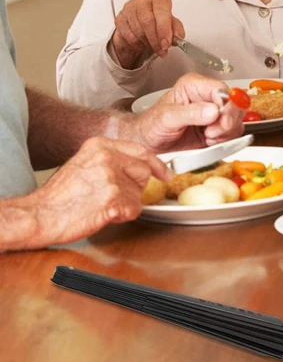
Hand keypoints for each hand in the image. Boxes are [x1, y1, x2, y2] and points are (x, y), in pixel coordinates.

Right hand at [21, 137, 168, 247]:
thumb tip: (135, 165)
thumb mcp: (83, 162)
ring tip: (102, 205)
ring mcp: (111, 178)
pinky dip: (122, 216)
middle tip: (116, 196)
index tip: (165, 173)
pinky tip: (104, 214)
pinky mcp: (113, 200)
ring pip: (139, 193)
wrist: (39, 215)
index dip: (156, 164)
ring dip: (126, 203)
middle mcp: (108, 158)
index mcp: (101, 145)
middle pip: (144, 171)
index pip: (141, 150)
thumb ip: (110, 159)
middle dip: (136, 187)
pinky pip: (134, 209)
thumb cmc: (59, 194)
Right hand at [110, 0, 184, 69]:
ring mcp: (129, 7)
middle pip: (147, 21)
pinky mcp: (120, 18)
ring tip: (154, 45)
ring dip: (147, 42)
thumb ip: (176, 29)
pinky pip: (128, 35)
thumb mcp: (172, 22)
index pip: (161, 10)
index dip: (164, 29)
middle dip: (156, 39)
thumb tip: (178, 37)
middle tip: (162, 49)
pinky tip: (143, 42)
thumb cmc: (159, 18)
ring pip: (137, 29)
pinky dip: (137, 43)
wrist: (142, 21)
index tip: (166, 43)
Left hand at [125, 73, 244, 152]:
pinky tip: (209, 142)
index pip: (222, 90)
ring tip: (208, 137)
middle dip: (227, 122)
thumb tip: (213, 110)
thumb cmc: (151, 126)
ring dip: (225, 133)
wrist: (147, 144)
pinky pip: (232, 133)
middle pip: (234, 104)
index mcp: (195, 86)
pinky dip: (224, 140)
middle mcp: (207, 97)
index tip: (222, 121)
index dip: (227, 105)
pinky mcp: (216, 128)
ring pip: (236, 120)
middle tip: (211, 132)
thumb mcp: (167, 118)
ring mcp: (213, 113)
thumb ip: (190, 113)